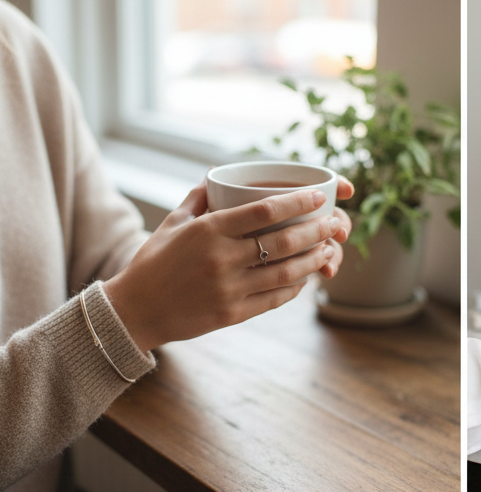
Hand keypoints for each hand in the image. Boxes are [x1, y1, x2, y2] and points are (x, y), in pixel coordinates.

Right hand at [104, 176, 354, 352]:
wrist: (135, 310)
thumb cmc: (153, 263)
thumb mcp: (173, 224)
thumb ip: (199, 200)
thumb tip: (218, 178)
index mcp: (209, 230)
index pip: (264, 211)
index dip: (297, 203)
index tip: (318, 197)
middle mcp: (222, 258)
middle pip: (283, 242)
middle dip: (315, 232)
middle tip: (334, 225)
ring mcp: (230, 288)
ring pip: (285, 272)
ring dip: (312, 260)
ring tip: (328, 250)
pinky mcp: (234, 314)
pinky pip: (274, 299)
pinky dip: (295, 288)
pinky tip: (306, 278)